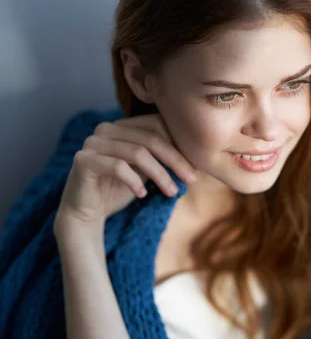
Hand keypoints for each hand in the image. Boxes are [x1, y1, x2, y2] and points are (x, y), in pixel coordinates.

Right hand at [54, 114, 196, 229]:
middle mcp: (105, 129)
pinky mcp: (83, 160)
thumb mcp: (147, 171)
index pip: (156, 124)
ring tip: (172, 192)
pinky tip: (143, 195)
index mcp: (122, 127)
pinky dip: (134, 181)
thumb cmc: (120, 190)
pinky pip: (117, 166)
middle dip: (175, 160)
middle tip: (191, 179)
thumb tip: (198, 153)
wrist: (87, 213)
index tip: (196, 166)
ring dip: (160, 174)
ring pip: (137, 152)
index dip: (179, 143)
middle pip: (150, 138)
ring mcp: (92, 143)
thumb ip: (163, 158)